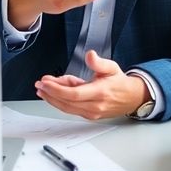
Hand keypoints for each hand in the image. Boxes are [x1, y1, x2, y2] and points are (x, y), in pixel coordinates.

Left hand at [34, 50, 148, 119]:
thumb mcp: (111, 67)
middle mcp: (95, 105)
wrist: (131, 98)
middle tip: (39, 85)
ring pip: (66, 108)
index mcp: (100, 92)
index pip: (74, 94)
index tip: (45, 83)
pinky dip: (60, 101)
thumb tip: (90, 55)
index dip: (57, 89)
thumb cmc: (119, 83)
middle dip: (50, 93)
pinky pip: (71, 109)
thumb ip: (98, 62)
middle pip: (66, 102)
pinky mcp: (89, 115)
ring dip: (52, 99)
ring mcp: (91, 112)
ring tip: (42, 89)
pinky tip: (54, 93)